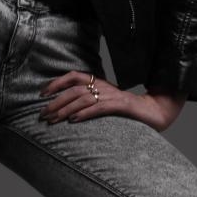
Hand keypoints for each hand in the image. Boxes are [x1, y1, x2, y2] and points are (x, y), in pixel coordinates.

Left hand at [39, 71, 186, 132]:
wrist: (154, 111)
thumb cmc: (127, 110)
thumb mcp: (105, 102)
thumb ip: (89, 102)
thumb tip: (66, 109)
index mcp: (100, 83)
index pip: (74, 76)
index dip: (57, 83)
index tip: (42, 93)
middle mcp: (104, 86)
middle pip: (74, 90)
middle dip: (56, 102)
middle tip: (42, 114)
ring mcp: (113, 95)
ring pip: (83, 99)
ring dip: (65, 109)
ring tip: (53, 120)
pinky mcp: (121, 106)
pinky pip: (99, 108)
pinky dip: (84, 113)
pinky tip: (73, 120)